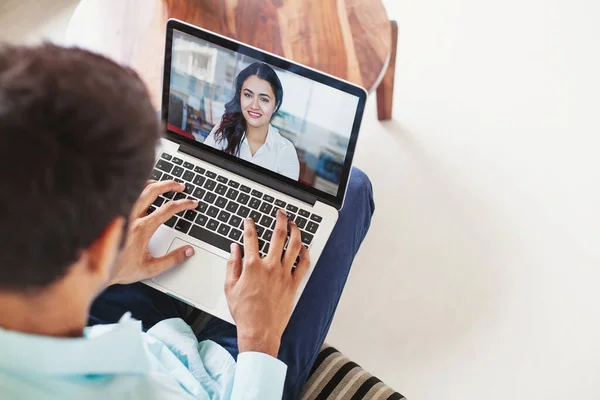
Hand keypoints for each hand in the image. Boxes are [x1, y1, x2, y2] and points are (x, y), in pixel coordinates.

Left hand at [110, 180, 197, 284]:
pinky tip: (142, 191)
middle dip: (170, 185)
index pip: (168, 209)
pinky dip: (138, 189)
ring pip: (139, 189)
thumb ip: (173, 259)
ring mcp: (122, 213)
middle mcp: (132, 217)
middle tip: (180, 186)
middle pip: (153, 191)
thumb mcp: (151, 268)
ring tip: (164, 184)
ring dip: (154, 184)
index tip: (192, 203)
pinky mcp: (115, 215)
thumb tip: (188, 251)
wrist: (94, 271)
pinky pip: (127, 195)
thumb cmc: (120, 269)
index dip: (184, 204)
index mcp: (143, 228)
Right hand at [225, 209, 309, 356]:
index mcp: (252, 266)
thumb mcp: (230, 287)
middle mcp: (270, 267)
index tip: (249, 220)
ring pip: (294, 246)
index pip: (251, 238)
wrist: (259, 330)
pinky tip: (303, 247)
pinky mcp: (294, 284)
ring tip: (294, 225)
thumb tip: (234, 248)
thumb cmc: (244, 312)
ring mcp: (284, 274)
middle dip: (280, 220)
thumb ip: (232, 264)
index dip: (249, 225)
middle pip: (278, 235)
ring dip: (296, 232)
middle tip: (280, 213)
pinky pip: (304, 264)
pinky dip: (305, 253)